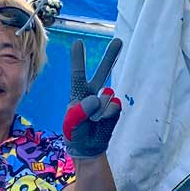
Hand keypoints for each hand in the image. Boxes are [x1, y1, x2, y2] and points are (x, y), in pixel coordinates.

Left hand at [63, 38, 122, 157]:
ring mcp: (106, 101)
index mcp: (78, 93)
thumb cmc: (75, 134)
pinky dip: (106, 116)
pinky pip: (114, 107)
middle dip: (110, 57)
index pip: (78, 74)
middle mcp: (93, 94)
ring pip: (106, 96)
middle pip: (103, 72)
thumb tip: (96, 98)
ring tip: (91, 122)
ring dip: (98, 111)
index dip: (78, 59)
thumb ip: (80, 110)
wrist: (87, 149)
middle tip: (119, 41)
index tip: (78, 42)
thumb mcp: (71, 124)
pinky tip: (100, 123)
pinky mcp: (114, 110)